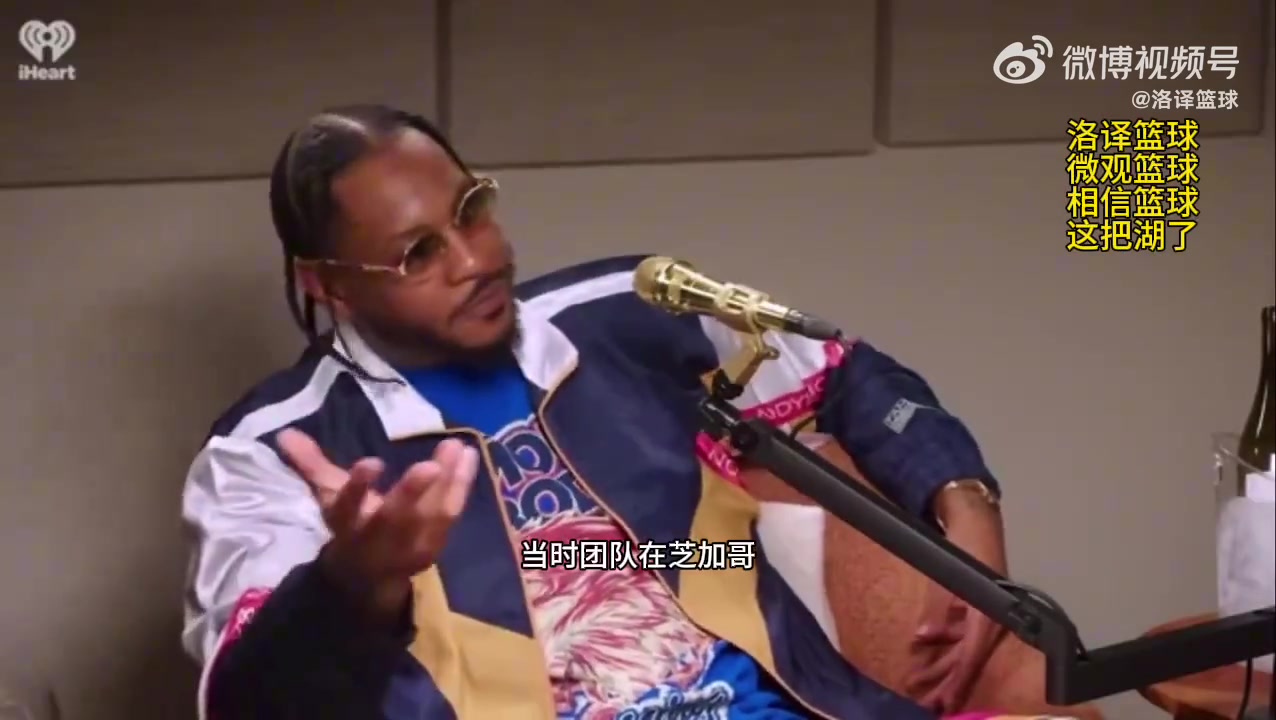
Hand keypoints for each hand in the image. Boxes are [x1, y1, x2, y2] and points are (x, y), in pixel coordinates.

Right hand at [276, 428, 478, 618]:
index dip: (358, 487)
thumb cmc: (351, 525)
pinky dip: (461, 485)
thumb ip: (311, 465)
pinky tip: (468, 455)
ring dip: (446, 481)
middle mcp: (378, 540)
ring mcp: (409, 548)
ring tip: (455, 446)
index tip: (371, 462)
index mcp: (347, 524)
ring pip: (430, 516)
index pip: (347, 507)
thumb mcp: (329, 497)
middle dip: (411, 494)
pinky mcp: (433, 546)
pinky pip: (451, 514)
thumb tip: (286, 434)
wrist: (367, 578)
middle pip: (395, 520)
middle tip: (429, 466)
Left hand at [905, 492, 1007, 712]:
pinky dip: (945, 650)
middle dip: (950, 683)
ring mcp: (982, 615)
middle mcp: (988, 619)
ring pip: (963, 651)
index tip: (949, 701)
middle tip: (932, 707)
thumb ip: (938, 609)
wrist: (975, 521)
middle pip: (967, 659)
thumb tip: (924, 637)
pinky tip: (928, 663)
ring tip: (926, 694)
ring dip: (945, 671)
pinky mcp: (975, 610)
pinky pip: (961, 636)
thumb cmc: (965, 545)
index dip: (960, 679)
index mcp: (988, 613)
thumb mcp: (948, 577)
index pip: (973, 653)